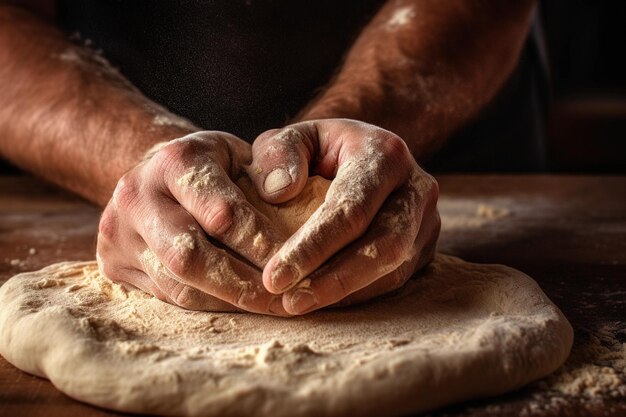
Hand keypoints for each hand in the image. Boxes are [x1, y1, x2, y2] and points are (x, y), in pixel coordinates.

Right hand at [96, 131, 288, 314]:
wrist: (156, 172)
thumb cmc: (214, 166)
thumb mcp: (242, 154)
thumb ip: (269, 172)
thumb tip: (294, 206)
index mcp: (175, 161)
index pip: (222, 213)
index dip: (260, 245)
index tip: (294, 266)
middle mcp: (137, 195)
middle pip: (189, 257)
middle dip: (241, 285)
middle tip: (281, 300)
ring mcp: (117, 233)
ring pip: (177, 285)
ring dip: (227, 303)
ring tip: (267, 309)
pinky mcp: (112, 264)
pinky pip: (165, 297)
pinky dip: (207, 306)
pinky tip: (238, 308)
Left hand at [249, 119, 439, 314]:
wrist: (362, 153)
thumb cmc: (321, 148)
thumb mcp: (295, 137)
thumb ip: (279, 154)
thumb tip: (279, 193)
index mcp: (386, 155)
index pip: (351, 209)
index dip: (312, 246)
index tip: (273, 277)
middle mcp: (417, 188)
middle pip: (384, 246)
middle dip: (334, 280)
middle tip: (289, 303)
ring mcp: (427, 220)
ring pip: (394, 270)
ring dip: (345, 294)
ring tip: (297, 306)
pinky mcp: (424, 246)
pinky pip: (395, 279)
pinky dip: (357, 295)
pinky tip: (321, 303)